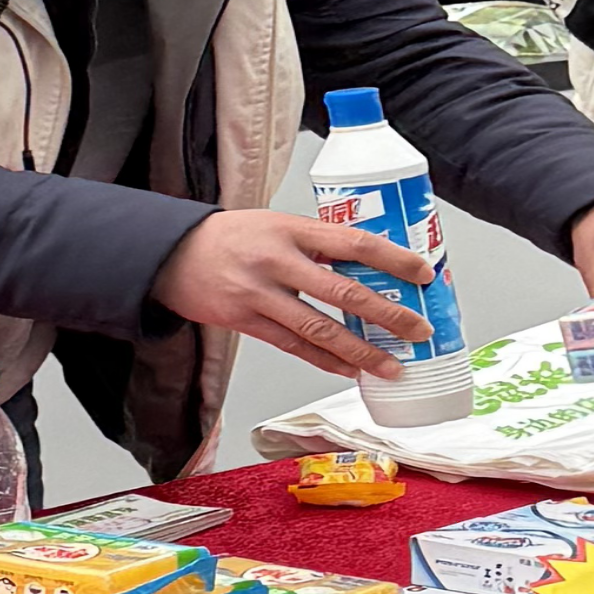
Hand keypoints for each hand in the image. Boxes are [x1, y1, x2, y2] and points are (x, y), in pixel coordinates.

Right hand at [155, 208, 432, 379]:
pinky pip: (294, 347)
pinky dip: (326, 361)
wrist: (170, 253)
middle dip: (388, 315)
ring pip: (320, 328)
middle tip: (419, 330)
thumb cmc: (232, 237)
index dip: (392, 259)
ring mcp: (260, 294)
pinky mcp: (245, 322)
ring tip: (391, 366)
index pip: (353, 242)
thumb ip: (316, 243)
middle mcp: (278, 260)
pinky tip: (350, 370)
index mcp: (292, 229)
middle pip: (343, 290)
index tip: (423, 273)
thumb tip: (369, 266)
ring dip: (361, 352)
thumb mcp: (276, 223)